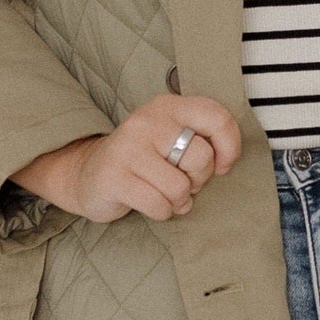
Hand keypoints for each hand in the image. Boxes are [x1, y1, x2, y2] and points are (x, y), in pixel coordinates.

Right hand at [10, 94, 241, 223]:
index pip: (216, 117)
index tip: (223, 166)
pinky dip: (161, 212)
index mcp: (168, 106)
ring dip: (177, 201)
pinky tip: (149, 204)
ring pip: (179, 187)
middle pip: (201, 157)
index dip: (229, 147)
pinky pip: (158, 205)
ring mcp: (128, 147)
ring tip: (163, 194)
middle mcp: (148, 121)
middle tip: (181, 181)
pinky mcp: (114, 176)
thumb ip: (201, 138)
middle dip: (198, 180)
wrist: (89, 174)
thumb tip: (228, 160)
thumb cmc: (144, 161)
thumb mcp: (172, 138)